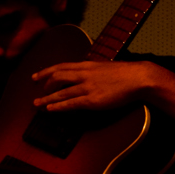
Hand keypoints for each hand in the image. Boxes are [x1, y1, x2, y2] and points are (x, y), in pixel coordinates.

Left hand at [31, 61, 155, 111]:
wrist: (138, 78)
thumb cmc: (126, 74)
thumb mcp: (105, 67)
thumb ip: (92, 71)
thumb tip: (85, 76)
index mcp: (87, 65)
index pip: (61, 66)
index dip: (46, 71)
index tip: (36, 76)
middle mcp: (84, 74)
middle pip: (56, 77)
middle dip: (44, 84)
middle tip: (37, 92)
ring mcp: (87, 87)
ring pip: (61, 91)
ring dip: (46, 98)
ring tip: (37, 104)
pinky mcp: (92, 100)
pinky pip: (71, 103)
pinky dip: (58, 106)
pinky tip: (51, 109)